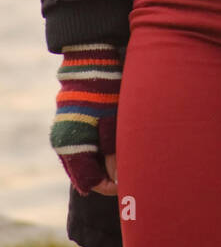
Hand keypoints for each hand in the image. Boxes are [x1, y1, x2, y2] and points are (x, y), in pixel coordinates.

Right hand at [49, 44, 121, 197]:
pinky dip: (98, 152)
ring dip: (104, 164)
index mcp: (71, 144)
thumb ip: (115, 153)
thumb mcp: (114, 122)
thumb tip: (118, 180)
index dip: (111, 186)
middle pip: (86, 174)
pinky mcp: (71, 126)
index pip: (90, 181)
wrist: (92, 61)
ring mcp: (65, 134)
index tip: (128, 182)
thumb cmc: (106, 90)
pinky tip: (115, 146)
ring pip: (86, 162)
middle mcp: (64, 143)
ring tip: (126, 157)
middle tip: (130, 171)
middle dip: (108, 176)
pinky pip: (84, 149)